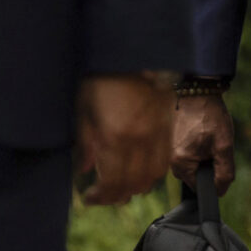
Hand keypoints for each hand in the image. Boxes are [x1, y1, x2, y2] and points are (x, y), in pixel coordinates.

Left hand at [77, 75, 174, 206]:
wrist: (134, 52)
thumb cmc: (103, 76)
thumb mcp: (83, 107)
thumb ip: (84, 142)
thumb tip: (83, 169)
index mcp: (115, 136)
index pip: (111, 182)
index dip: (100, 196)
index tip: (89, 197)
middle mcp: (139, 140)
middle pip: (132, 184)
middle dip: (115, 196)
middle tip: (102, 196)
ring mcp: (157, 134)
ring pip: (152, 176)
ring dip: (136, 187)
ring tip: (120, 188)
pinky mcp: (167, 127)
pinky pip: (164, 161)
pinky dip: (152, 174)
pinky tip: (139, 172)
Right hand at [170, 90, 236, 190]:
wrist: (198, 93)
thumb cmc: (210, 117)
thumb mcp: (224, 146)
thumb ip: (224, 172)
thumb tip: (220, 192)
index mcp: (180, 164)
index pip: (200, 187)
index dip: (215, 177)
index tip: (219, 157)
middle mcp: (171, 162)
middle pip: (198, 177)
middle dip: (210, 165)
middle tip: (215, 144)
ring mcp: (171, 154)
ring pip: (196, 166)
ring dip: (206, 156)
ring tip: (209, 137)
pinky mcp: (174, 146)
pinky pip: (191, 156)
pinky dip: (201, 149)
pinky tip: (204, 134)